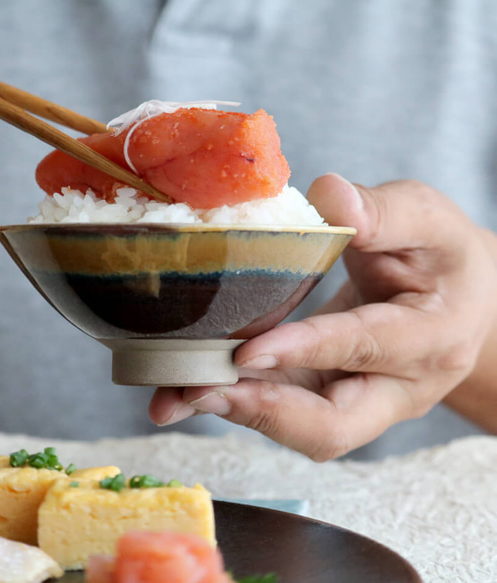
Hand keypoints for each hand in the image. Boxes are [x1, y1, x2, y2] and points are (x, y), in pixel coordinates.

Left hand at [148, 173, 496, 459]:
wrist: (456, 298)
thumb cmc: (442, 256)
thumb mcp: (426, 220)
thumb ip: (383, 212)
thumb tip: (329, 198)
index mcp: (432, 339)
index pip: (365, 349)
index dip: (307, 350)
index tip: (248, 350)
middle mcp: (399, 388)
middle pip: (332, 426)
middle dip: (263, 412)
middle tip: (199, 391)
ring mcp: (363, 401)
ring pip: (301, 430)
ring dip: (236, 413)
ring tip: (174, 397)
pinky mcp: (331, 396)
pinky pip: (285, 411)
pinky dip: (237, 401)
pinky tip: (189, 389)